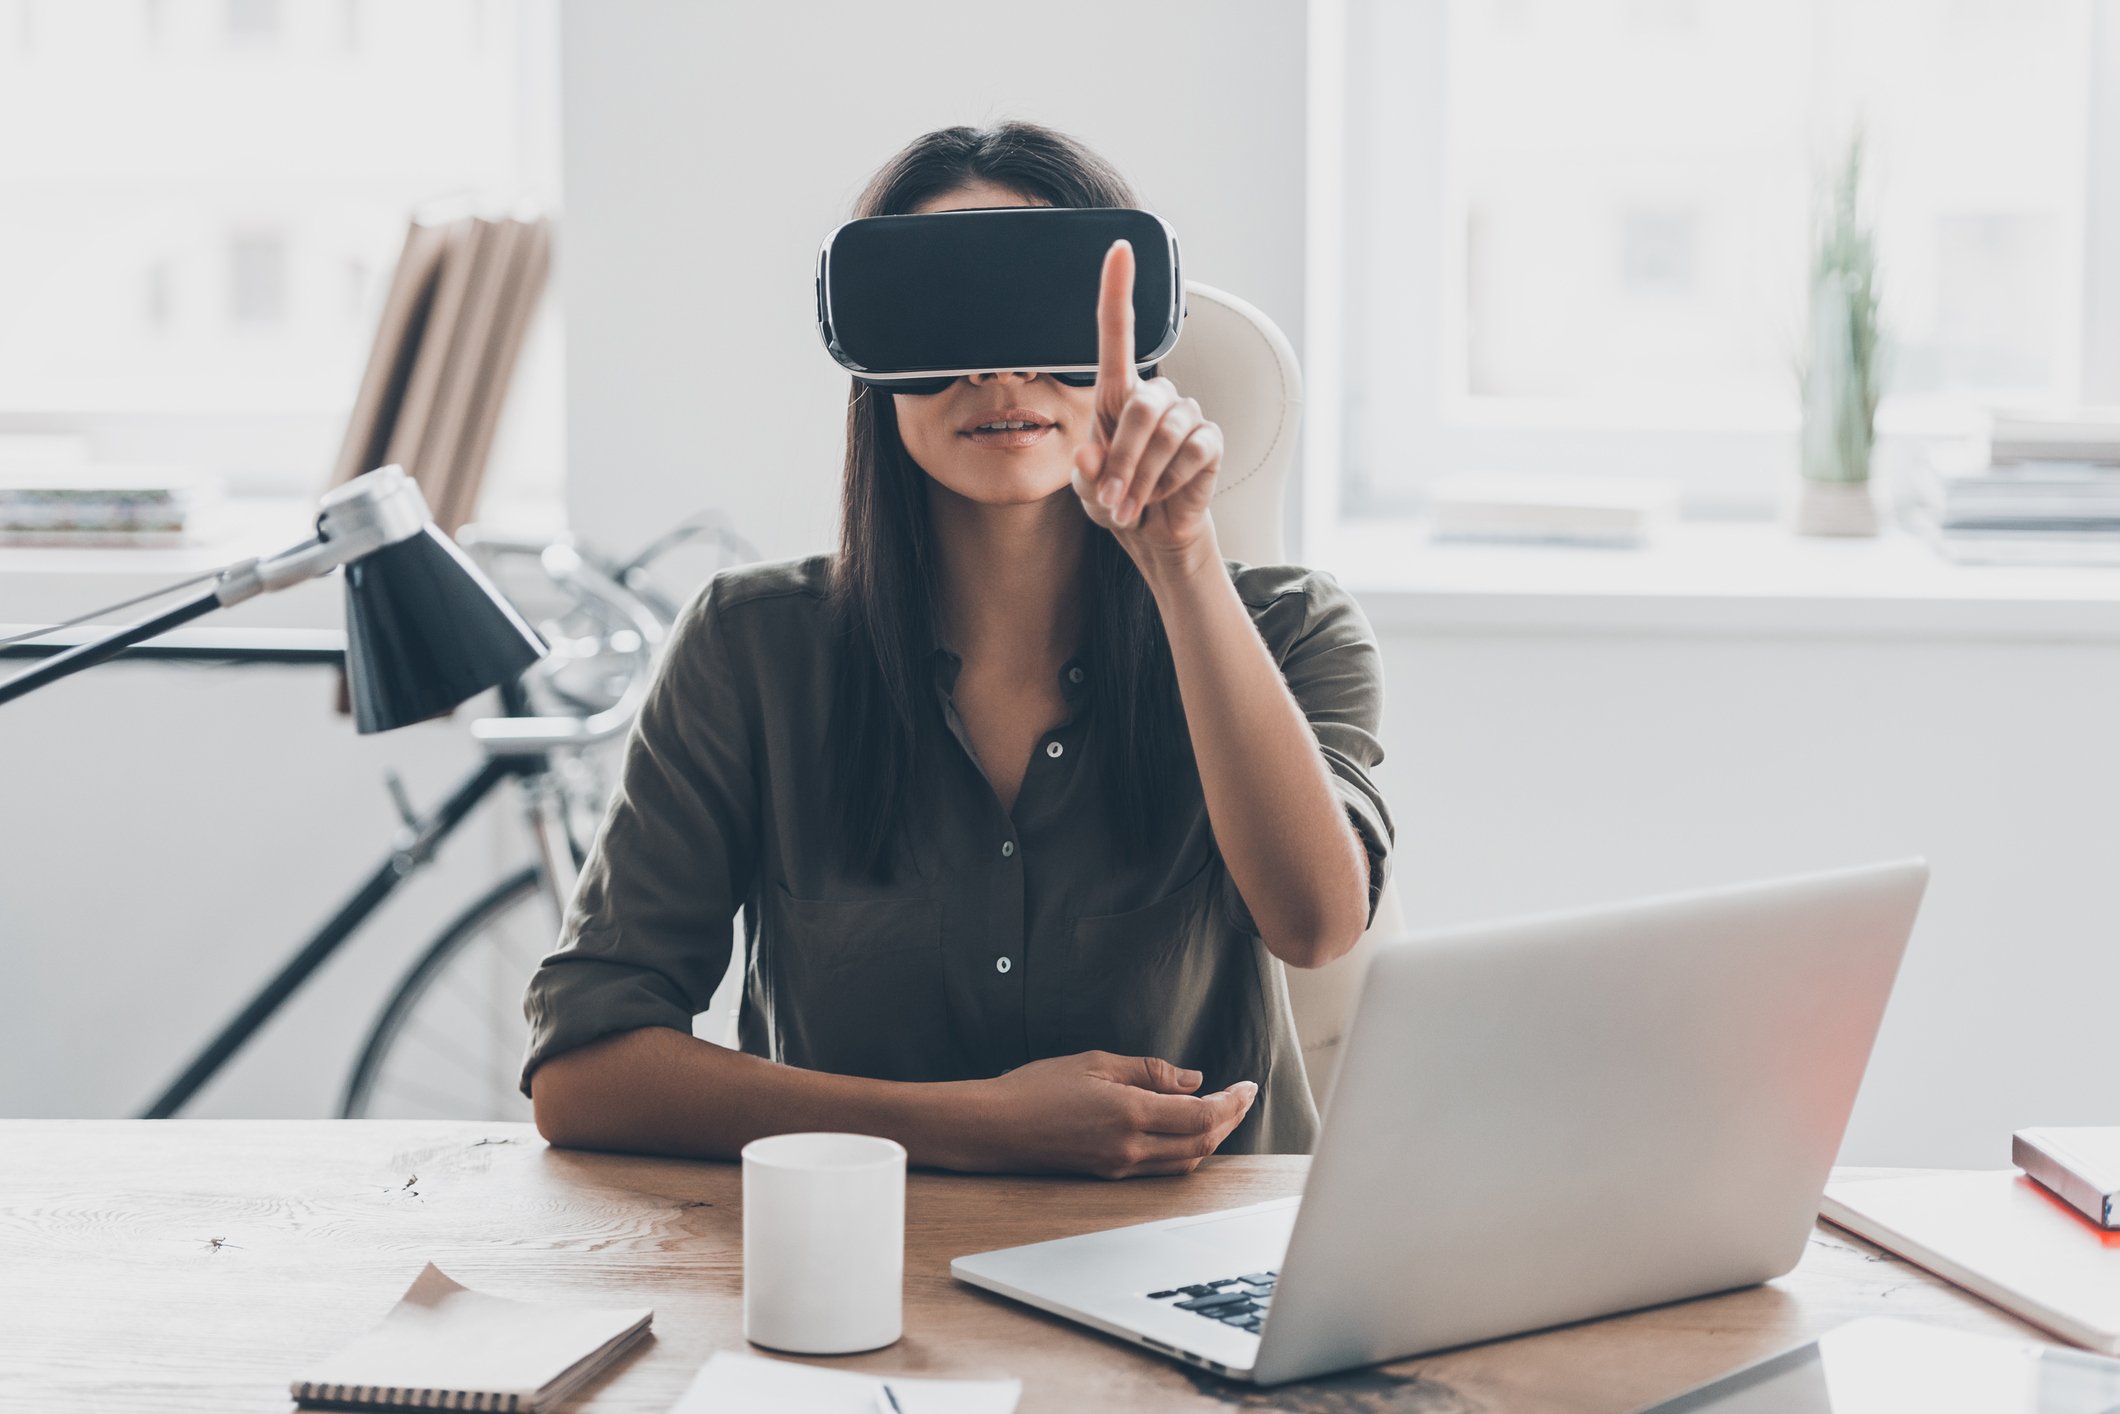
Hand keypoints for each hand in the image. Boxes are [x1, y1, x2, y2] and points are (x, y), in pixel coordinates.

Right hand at [975, 1050, 1257, 1179]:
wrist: (995, 1127)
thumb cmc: (1035, 1089)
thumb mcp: (1095, 1064)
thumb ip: (1149, 1072)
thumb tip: (1192, 1080)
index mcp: (1130, 1114)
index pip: (1201, 1115)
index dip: (1233, 1102)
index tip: (1248, 1086)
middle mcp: (1130, 1147)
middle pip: (1201, 1143)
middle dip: (1230, 1120)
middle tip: (1243, 1097)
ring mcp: (1120, 1166)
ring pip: (1185, 1161)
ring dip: (1211, 1138)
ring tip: (1222, 1111)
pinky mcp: (1109, 1173)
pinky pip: (1162, 1167)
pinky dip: (1186, 1149)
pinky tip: (1186, 1130)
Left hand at [1071, 240, 1224, 571]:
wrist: (1154, 534)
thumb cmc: (1117, 501)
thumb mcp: (1088, 490)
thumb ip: (1085, 472)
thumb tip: (1090, 454)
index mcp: (1117, 394)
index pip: (1117, 333)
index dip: (1117, 291)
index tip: (1120, 248)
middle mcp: (1155, 396)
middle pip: (1141, 407)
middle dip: (1123, 459)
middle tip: (1112, 499)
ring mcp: (1187, 415)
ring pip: (1165, 433)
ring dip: (1143, 478)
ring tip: (1132, 506)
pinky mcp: (1210, 440)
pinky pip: (1194, 453)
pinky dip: (1172, 483)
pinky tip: (1166, 495)